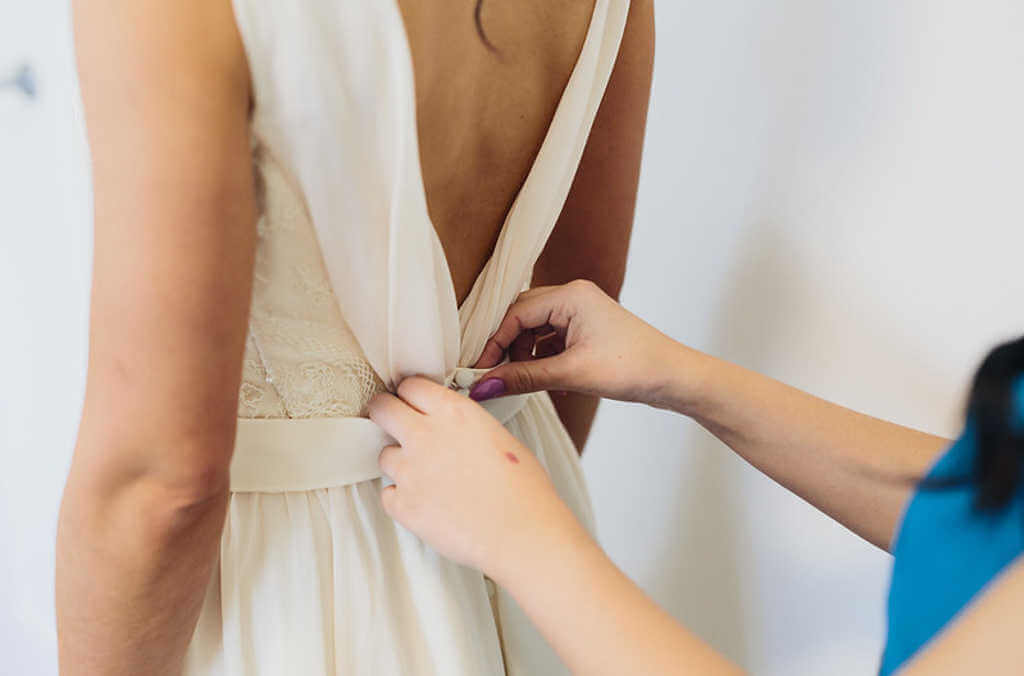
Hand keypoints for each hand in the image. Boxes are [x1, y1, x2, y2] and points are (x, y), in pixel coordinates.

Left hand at [368, 377, 587, 576]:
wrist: (522, 533)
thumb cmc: (523, 488)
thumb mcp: (498, 436)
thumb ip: (464, 424)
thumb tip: (450, 428)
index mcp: (454, 412)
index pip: (410, 385)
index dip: (410, 395)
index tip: (412, 404)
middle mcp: (425, 435)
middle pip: (381, 408)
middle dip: (386, 414)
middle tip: (396, 427)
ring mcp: (410, 471)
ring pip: (384, 455)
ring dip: (400, 463)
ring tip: (428, 478)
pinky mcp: (403, 505)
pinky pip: (387, 494)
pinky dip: (401, 499)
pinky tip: (426, 504)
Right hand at [470, 280, 686, 408]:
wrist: (674, 378)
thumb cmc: (632, 367)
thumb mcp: (571, 374)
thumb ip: (523, 378)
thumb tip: (482, 387)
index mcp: (570, 295)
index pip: (515, 314)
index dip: (494, 343)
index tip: (478, 371)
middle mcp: (573, 296)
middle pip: (522, 318)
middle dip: (507, 348)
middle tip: (493, 376)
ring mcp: (581, 312)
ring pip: (535, 330)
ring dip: (525, 356)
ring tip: (527, 382)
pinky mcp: (586, 329)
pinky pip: (551, 340)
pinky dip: (543, 360)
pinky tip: (550, 383)